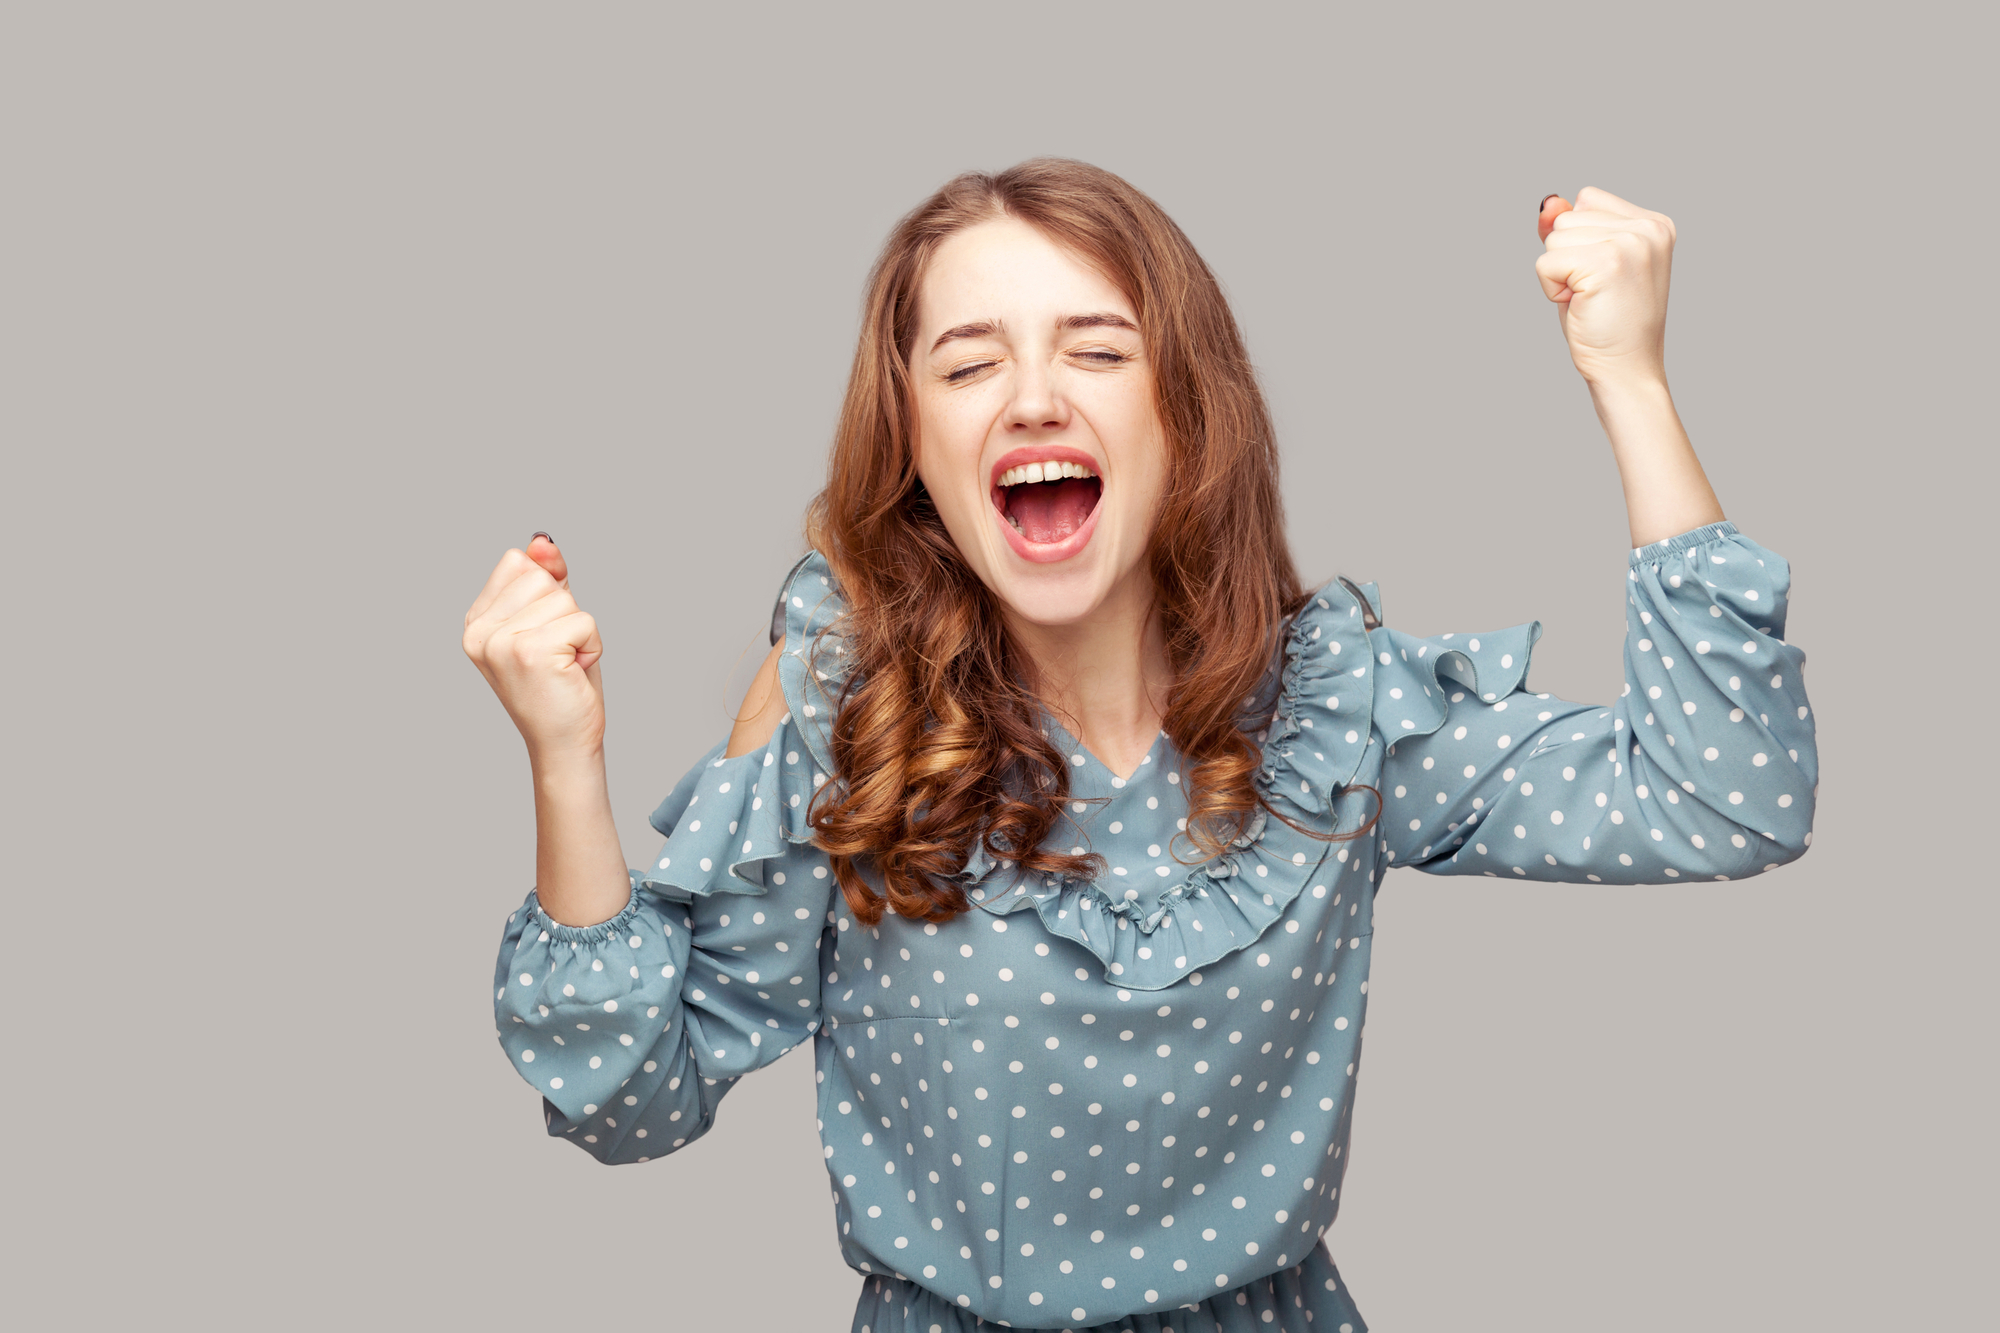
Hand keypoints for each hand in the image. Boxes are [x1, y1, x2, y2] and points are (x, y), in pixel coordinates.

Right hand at [462, 534, 605, 759]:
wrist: (563, 743)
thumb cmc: (560, 685)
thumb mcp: (551, 621)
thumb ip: (546, 578)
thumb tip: (542, 541)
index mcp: (475, 620)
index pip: (519, 562)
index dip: (547, 593)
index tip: (543, 635)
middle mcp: (479, 630)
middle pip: (542, 577)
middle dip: (566, 613)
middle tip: (557, 656)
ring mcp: (500, 641)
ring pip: (565, 599)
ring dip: (580, 632)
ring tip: (564, 666)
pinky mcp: (530, 651)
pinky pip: (583, 620)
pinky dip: (592, 645)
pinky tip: (573, 672)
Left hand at [1535, 187, 1676, 387]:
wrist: (1627, 370)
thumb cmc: (1606, 324)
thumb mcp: (1586, 265)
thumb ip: (1569, 228)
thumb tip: (1548, 201)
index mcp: (1655, 223)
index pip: (1587, 199)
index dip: (1578, 241)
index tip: (1603, 276)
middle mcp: (1649, 228)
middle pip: (1567, 218)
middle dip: (1567, 258)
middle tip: (1596, 293)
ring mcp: (1631, 243)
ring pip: (1554, 238)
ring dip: (1559, 274)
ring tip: (1590, 299)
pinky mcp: (1607, 262)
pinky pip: (1545, 263)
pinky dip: (1551, 289)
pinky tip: (1580, 306)